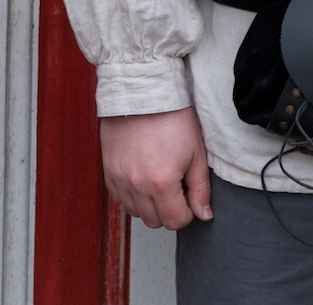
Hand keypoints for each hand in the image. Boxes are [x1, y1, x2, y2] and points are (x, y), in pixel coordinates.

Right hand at [100, 107, 212, 228]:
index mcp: (161, 183)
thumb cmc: (172, 117)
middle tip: (175, 185)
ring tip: (158, 178)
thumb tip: (204, 215)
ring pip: (136, 213)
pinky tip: (142, 175)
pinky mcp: (108, 172)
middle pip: (155, 221)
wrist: (143, 91)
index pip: (176, 221)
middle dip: (169, 209)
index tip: (189, 194)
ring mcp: (119, 180)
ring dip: (149, 204)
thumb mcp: (196, 152)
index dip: (187, 211)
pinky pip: (120, 198)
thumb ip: (201, 188)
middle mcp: (136, 187)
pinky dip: (132, 195)